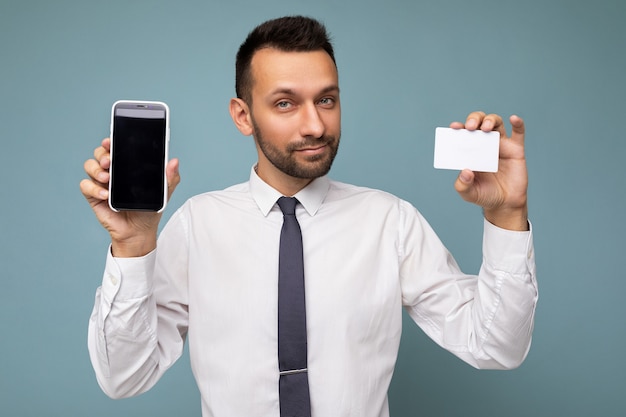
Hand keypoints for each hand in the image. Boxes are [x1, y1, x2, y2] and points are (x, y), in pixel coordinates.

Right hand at [80, 138, 180, 255]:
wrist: (139, 231)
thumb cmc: (148, 209)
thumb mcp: (163, 192)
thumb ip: (169, 177)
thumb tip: (175, 162)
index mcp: (127, 166)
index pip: (116, 148)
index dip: (111, 141)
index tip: (111, 140)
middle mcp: (112, 171)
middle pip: (100, 153)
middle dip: (102, 154)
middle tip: (109, 161)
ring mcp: (101, 183)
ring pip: (90, 165)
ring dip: (96, 169)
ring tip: (107, 178)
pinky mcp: (94, 196)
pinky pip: (86, 186)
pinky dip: (93, 188)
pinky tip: (105, 195)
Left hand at [450, 112, 527, 230]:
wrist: (505, 204)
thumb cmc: (484, 195)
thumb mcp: (468, 193)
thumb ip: (462, 184)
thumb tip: (465, 171)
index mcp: (469, 151)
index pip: (463, 133)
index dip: (459, 127)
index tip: (454, 127)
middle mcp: (483, 144)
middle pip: (479, 122)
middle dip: (474, 119)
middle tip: (470, 127)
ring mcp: (500, 145)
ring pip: (496, 123)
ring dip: (490, 120)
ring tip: (486, 128)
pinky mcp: (516, 149)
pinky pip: (519, 133)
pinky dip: (518, 123)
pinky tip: (514, 119)